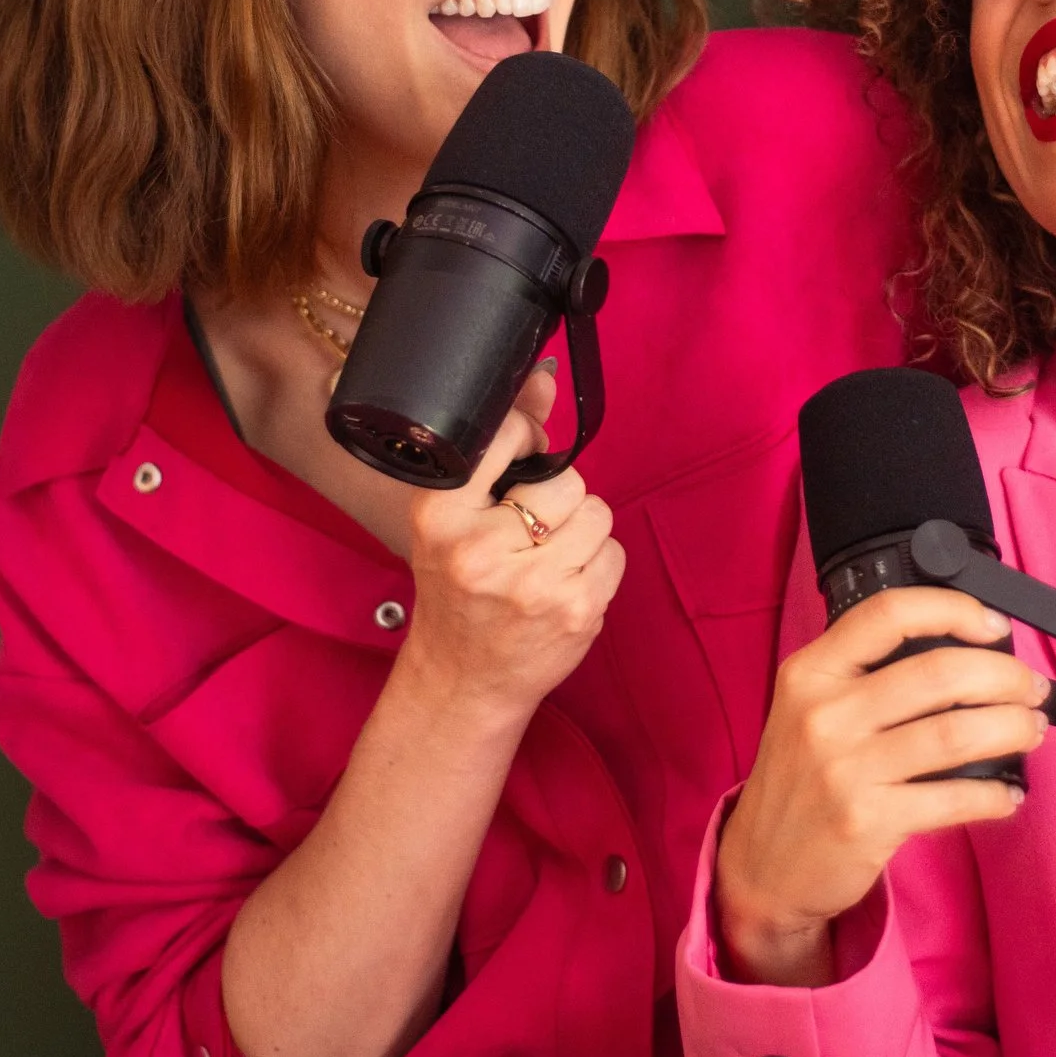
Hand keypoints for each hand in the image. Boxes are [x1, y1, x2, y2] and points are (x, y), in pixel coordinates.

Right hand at [393, 366, 624, 717]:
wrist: (461, 678)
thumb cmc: (458, 588)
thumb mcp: (457, 514)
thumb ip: (501, 443)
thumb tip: (544, 378)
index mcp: (440, 515)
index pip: (506, 437)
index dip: (528, 440)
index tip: (522, 462)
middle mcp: (481, 550)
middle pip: (565, 479)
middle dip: (558, 499)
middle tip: (529, 530)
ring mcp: (532, 585)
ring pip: (597, 513)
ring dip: (581, 530)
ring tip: (547, 557)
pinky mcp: (574, 612)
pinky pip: (614, 554)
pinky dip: (597, 565)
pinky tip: (563, 584)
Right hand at [714, 588, 1049, 986]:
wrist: (762, 866)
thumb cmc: (800, 780)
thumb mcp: (808, 709)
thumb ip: (865, 676)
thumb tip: (963, 655)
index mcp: (811, 672)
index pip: (888, 614)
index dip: (952, 610)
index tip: (993, 625)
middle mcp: (823, 713)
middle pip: (938, 672)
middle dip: (1004, 675)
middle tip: (1031, 687)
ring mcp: (843, 769)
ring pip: (955, 733)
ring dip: (1011, 728)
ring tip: (1031, 729)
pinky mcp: (866, 821)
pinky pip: (952, 798)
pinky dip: (993, 796)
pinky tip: (1008, 795)